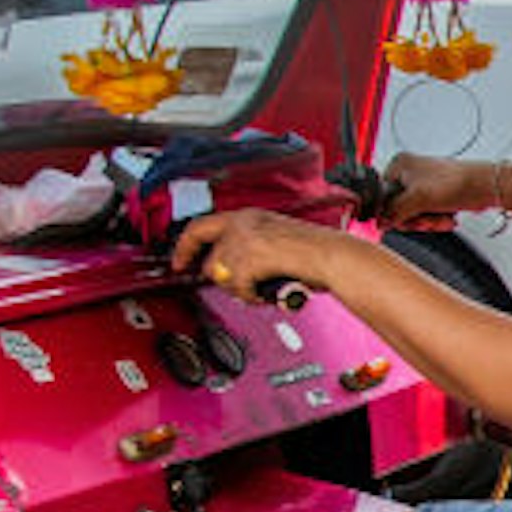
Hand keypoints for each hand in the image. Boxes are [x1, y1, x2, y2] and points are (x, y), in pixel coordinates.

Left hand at [173, 207, 347, 305]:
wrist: (333, 256)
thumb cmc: (315, 253)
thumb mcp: (274, 240)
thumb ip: (248, 249)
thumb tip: (228, 270)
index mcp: (248, 216)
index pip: (200, 227)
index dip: (185, 247)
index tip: (179, 263)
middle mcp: (242, 224)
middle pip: (210, 260)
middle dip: (223, 279)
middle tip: (242, 287)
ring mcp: (244, 240)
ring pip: (222, 276)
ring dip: (242, 289)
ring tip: (265, 287)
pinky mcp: (248, 258)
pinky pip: (237, 287)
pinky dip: (253, 295)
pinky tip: (269, 289)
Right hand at [378, 152, 490, 226]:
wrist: (486, 186)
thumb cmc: (457, 183)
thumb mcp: (418, 199)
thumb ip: (395, 211)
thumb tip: (380, 222)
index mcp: (399, 166)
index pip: (382, 196)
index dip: (393, 212)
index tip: (406, 219)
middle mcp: (409, 173)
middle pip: (398, 208)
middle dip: (416, 219)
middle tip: (428, 219)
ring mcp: (423, 185)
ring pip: (414, 215)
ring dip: (429, 221)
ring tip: (441, 217)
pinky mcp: (435, 196)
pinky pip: (427, 215)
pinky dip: (437, 220)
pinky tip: (447, 217)